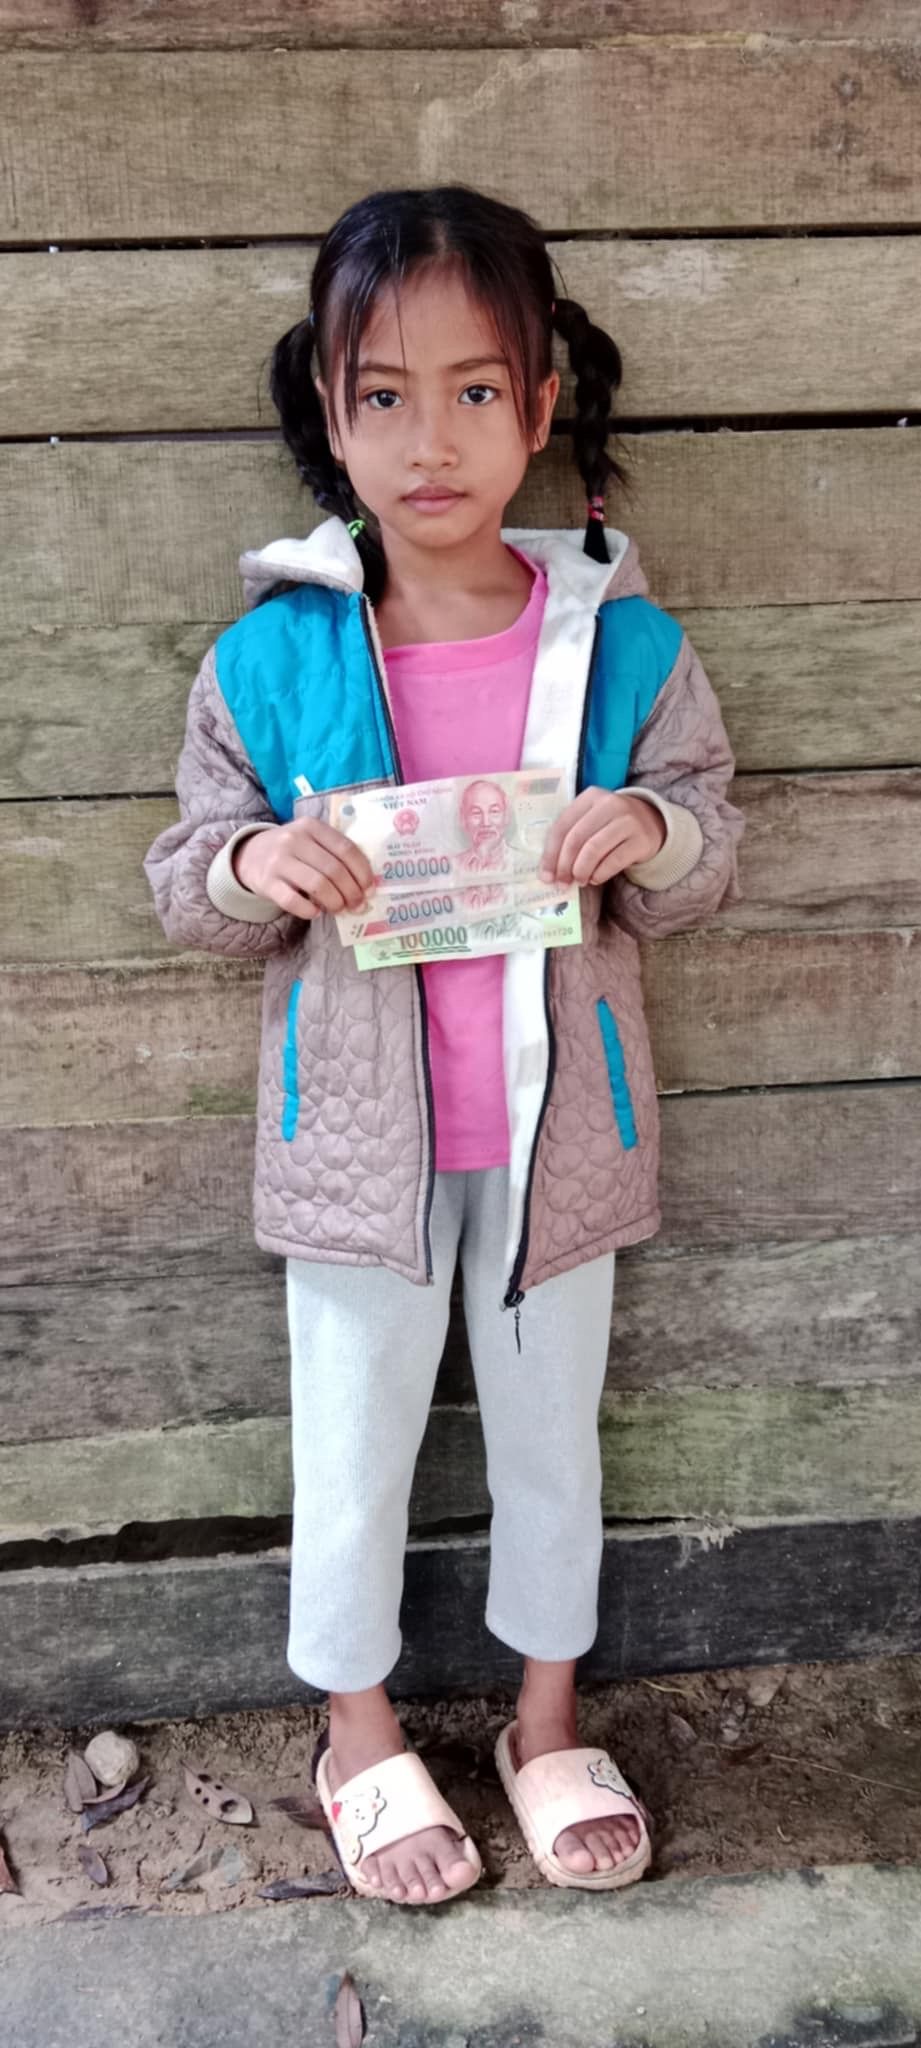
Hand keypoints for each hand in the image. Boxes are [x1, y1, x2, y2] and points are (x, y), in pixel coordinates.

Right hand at [232, 818, 373, 919]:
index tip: (370, 889)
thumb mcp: (311, 840)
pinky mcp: (267, 882)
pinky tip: (316, 912)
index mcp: (311, 827)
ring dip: (334, 902)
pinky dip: (309, 910)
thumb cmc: (292, 850)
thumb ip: (334, 853)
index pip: (345, 849)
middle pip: (334, 870)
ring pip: (317, 885)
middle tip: (358, 905)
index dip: (362, 872)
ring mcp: (279, 861)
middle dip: (351, 892)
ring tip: (339, 909)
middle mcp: (294, 840)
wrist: (250, 854)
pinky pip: (293, 901)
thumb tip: (365, 884)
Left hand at [539, 790, 666, 887]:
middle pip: (576, 838)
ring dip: (581, 871)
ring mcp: (627, 821)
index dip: (550, 853)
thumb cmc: (612, 825)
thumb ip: (571, 837)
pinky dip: (600, 874)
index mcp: (590, 797)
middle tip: (561, 883)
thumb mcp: (591, 819)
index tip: (545, 876)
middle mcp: (609, 804)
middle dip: (564, 866)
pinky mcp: (641, 840)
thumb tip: (550, 871)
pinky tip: (595, 879)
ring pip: (593, 850)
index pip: (562, 826)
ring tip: (580, 881)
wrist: (652, 823)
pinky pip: (613, 861)